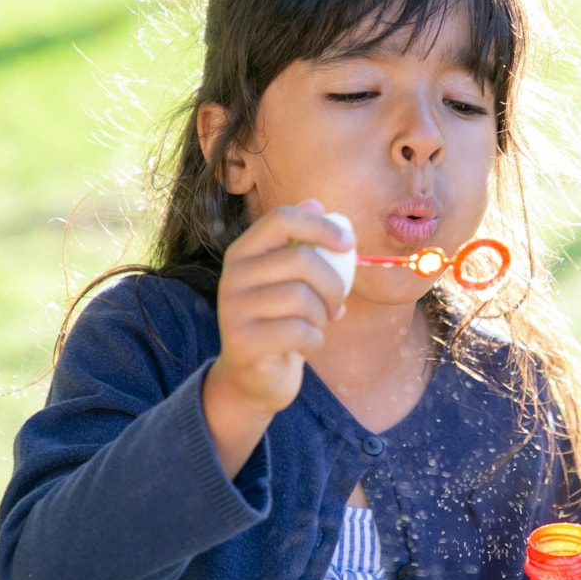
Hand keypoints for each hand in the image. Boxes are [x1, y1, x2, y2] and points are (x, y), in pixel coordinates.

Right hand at [209, 199, 353, 415]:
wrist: (253, 378)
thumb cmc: (281, 321)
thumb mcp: (293, 280)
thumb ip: (304, 244)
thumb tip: (317, 201)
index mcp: (244, 251)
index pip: (281, 219)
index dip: (320, 226)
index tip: (349, 244)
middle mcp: (232, 275)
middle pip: (300, 259)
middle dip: (333, 284)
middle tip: (337, 305)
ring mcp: (232, 309)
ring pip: (302, 298)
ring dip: (322, 317)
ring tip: (316, 327)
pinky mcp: (242, 342)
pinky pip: (299, 332)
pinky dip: (316, 341)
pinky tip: (308, 347)